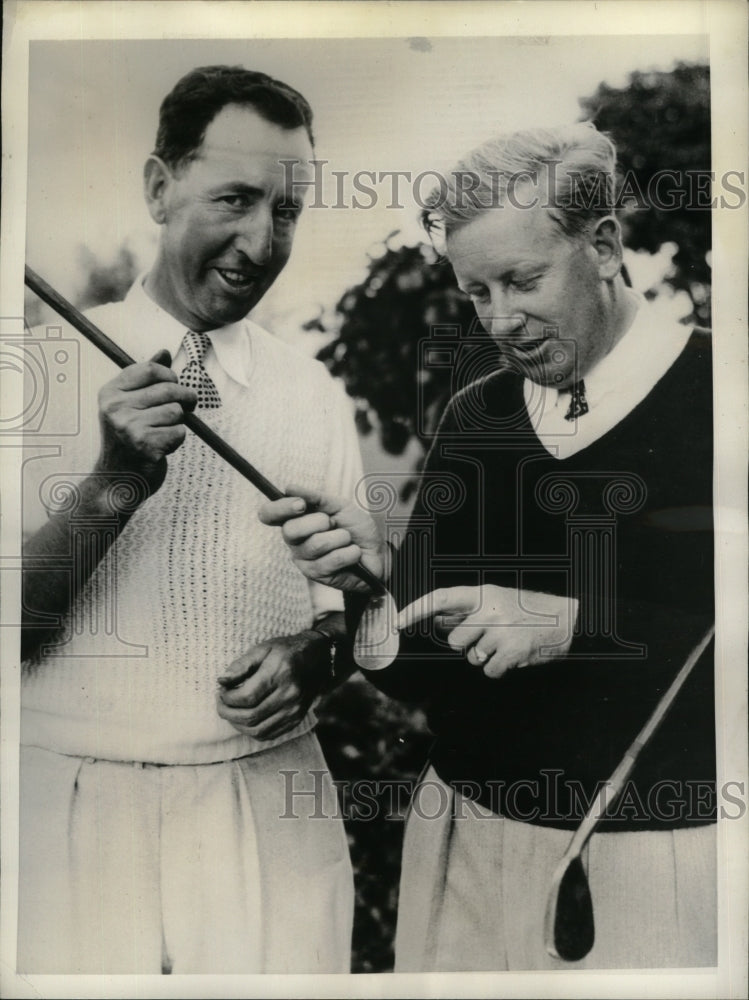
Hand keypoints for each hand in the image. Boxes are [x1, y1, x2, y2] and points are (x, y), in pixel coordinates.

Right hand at [95, 350, 196, 496]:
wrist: (116, 481)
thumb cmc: (128, 439)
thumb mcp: (129, 406)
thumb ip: (146, 379)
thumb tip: (164, 352)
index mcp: (110, 393)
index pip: (150, 368)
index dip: (170, 376)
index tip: (174, 386)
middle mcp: (115, 408)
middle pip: (169, 389)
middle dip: (184, 399)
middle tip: (187, 408)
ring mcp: (129, 427)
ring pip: (176, 412)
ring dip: (177, 424)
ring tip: (162, 434)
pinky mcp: (145, 447)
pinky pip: (178, 433)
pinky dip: (176, 441)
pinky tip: (161, 449)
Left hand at [216, 630, 330, 740]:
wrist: (319, 658)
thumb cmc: (287, 650)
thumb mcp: (264, 648)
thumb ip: (241, 665)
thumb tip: (221, 681)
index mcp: (280, 673)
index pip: (246, 697)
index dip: (227, 698)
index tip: (222, 691)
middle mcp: (290, 694)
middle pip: (250, 716)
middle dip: (228, 713)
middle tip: (221, 704)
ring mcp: (295, 710)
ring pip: (258, 730)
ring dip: (238, 725)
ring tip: (232, 712)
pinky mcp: (296, 719)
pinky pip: (269, 734)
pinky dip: (253, 730)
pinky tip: (247, 719)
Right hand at [258, 484, 388, 592]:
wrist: (377, 553)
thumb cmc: (355, 529)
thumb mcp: (340, 507)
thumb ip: (316, 498)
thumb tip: (289, 488)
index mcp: (295, 521)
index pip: (269, 514)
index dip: (280, 508)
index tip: (301, 504)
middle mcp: (294, 541)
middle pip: (290, 530)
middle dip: (319, 522)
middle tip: (333, 524)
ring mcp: (303, 559)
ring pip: (315, 544)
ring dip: (340, 538)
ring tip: (347, 540)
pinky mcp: (316, 575)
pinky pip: (332, 559)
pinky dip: (350, 552)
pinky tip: (353, 554)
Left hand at [398, 584, 577, 678]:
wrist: (568, 619)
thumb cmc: (528, 610)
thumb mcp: (496, 600)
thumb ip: (468, 610)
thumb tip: (437, 620)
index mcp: (483, 593)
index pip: (440, 598)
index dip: (416, 610)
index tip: (396, 622)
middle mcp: (489, 610)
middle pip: (455, 641)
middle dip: (468, 645)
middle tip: (491, 637)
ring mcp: (501, 631)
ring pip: (473, 658)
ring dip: (486, 656)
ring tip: (507, 643)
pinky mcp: (512, 652)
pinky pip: (489, 671)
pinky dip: (500, 668)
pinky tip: (515, 655)